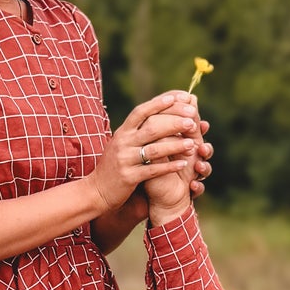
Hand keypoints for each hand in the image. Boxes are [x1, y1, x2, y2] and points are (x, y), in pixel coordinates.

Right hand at [92, 93, 201, 213]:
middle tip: (192, 119)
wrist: (97, 191)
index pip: (141, 112)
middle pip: (151, 127)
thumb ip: (137, 131)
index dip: (159, 103)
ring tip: (193, 143)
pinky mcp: (129, 177)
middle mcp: (123, 142)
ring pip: (154, 149)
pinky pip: (153, 170)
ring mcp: (125, 159)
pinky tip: (184, 164)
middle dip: (174, 122)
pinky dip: (169, 166)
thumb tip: (157, 113)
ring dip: (175, 145)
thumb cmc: (115, 165)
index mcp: (123, 132)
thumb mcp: (122, 144)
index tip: (178, 97)